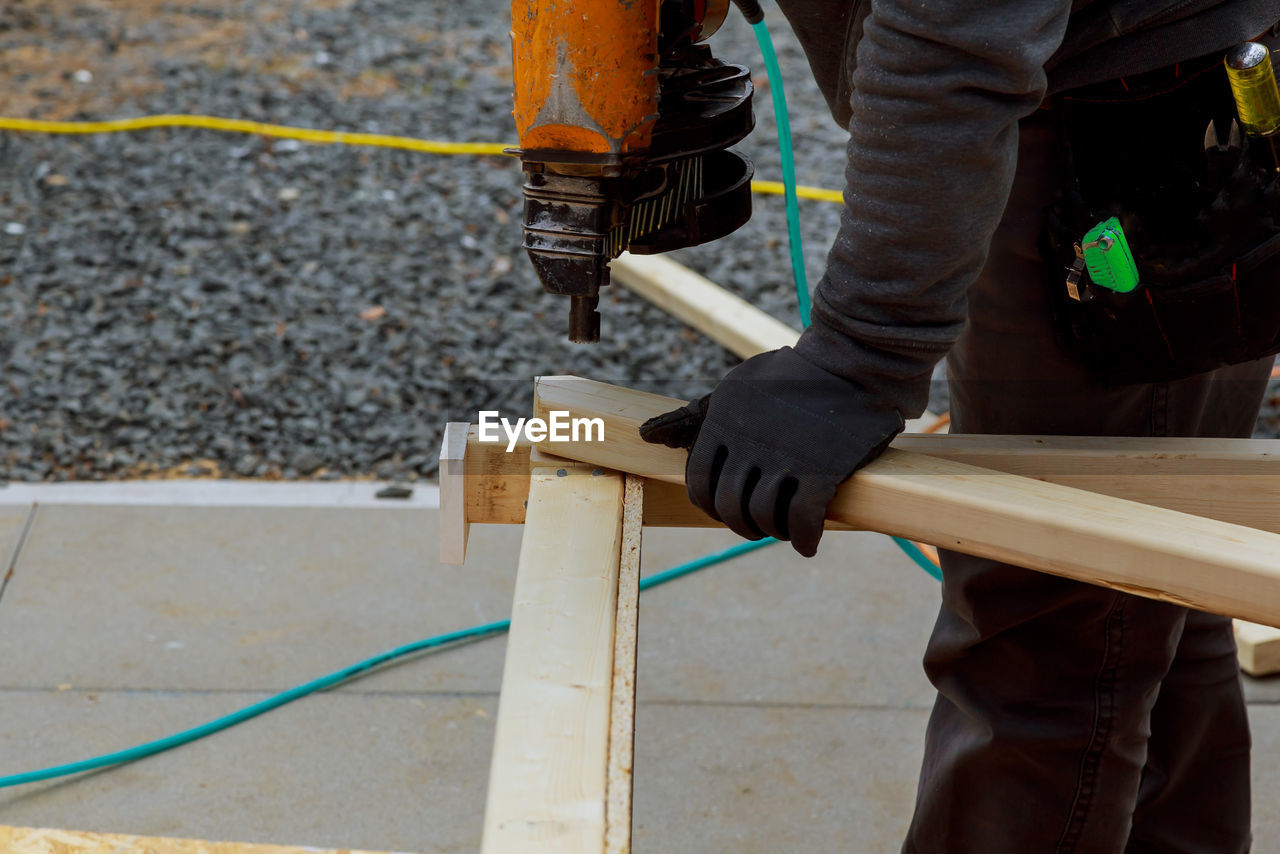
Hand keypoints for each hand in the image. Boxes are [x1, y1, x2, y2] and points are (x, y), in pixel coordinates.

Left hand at [639, 347, 901, 555]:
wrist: (850, 363)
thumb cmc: (788, 379)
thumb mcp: (733, 390)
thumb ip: (693, 417)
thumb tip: (648, 436)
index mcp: (722, 422)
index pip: (699, 483)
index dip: (712, 506)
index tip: (729, 509)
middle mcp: (748, 441)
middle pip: (730, 506)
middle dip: (742, 524)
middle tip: (759, 525)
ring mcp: (786, 455)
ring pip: (764, 516)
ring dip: (773, 531)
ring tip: (784, 529)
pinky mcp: (823, 468)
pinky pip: (802, 520)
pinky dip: (803, 539)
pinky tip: (807, 544)